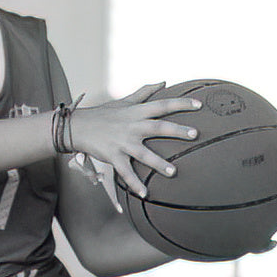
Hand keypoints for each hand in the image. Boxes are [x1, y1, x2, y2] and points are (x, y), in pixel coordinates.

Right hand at [68, 83, 202, 197]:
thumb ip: (145, 92)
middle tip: (195, 134)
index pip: (162, 105)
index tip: (199, 104)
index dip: (181, 103)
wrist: (77, 127)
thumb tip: (163, 81)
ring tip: (174, 172)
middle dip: (177, 130)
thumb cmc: (103, 114)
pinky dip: (134, 184)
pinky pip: (125, 172)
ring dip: (158, 163)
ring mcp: (122, 142)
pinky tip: (144, 195)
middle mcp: (132, 126)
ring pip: (143, 154)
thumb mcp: (124, 101)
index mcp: (136, 112)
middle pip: (158, 127)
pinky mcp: (113, 156)